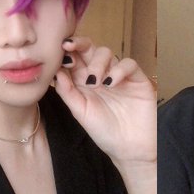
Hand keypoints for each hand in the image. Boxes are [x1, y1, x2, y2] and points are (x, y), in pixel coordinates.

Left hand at [53, 37, 156, 167]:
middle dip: (79, 44)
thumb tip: (56, 71)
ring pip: (107, 52)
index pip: (74, 59)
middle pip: (89, 49)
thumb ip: (68, 92)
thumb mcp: (80, 113)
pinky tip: (112, 83)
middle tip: (70, 47)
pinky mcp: (137, 78)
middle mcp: (100, 74)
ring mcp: (118, 75)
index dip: (67, 52)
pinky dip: (119, 69)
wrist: (130, 148)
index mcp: (83, 81)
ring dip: (97, 62)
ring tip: (95, 82)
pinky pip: (128, 63)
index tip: (60, 52)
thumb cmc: (104, 132)